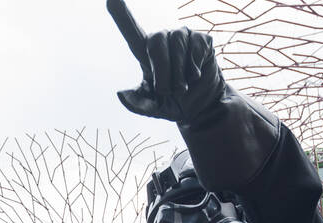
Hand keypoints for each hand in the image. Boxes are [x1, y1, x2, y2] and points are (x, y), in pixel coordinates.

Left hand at [110, 0, 224, 123]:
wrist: (201, 107)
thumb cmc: (172, 103)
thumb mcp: (153, 108)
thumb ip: (137, 103)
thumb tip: (120, 93)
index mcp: (144, 52)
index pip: (129, 29)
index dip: (121, 13)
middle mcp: (162, 39)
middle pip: (156, 43)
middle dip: (163, 70)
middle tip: (169, 90)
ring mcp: (182, 36)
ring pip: (178, 45)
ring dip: (180, 72)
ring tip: (184, 86)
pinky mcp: (201, 38)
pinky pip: (196, 48)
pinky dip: (195, 67)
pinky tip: (196, 76)